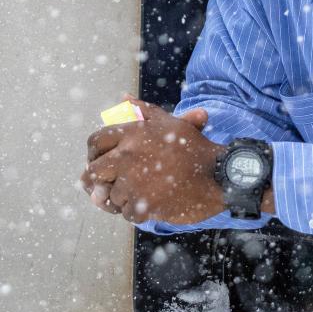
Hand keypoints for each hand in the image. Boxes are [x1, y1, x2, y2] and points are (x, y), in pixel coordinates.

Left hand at [81, 98, 227, 223]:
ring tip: (144, 193)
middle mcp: (129, 154)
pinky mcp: (143, 205)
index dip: (94, 155)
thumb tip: (123, 98)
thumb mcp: (170, 122)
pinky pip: (126, 213)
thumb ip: (144, 110)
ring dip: (123, 199)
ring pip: (110, 197)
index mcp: (133, 132)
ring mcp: (134, 181)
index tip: (101, 164)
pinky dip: (137, 212)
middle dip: (99, 182)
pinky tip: (154, 204)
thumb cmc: (194, 149)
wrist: (219, 176)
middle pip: (93, 172)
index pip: (95, 142)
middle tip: (112, 186)